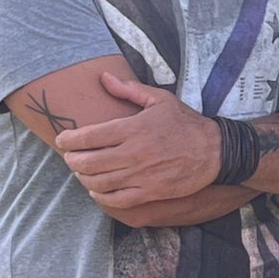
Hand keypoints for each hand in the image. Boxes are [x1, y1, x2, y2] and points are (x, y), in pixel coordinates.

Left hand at [54, 71, 220, 207]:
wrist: (215, 151)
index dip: (68, 141)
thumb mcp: (160, 100)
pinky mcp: (150, 192)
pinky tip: (98, 190)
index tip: (63, 141)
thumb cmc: (186, 124)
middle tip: (70, 158)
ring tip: (82, 172)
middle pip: (87, 162)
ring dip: (84, 178)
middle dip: (71, 161)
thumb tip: (103, 77)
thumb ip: (129, 90)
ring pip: (97, 183)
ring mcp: (141, 175)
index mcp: (133, 128)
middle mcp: (133, 153)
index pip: (88, 137)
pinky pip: (115, 200)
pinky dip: (100, 196)